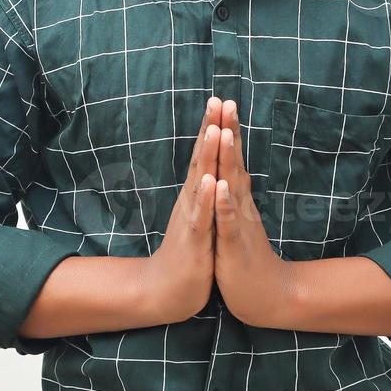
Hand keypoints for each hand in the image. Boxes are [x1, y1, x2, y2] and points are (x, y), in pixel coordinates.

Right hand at [139, 96, 220, 324]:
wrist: (168, 290)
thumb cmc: (188, 253)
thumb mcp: (199, 217)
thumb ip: (202, 192)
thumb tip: (207, 168)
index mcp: (196, 195)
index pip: (206, 155)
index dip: (214, 127)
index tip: (222, 100)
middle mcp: (191, 200)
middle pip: (201, 158)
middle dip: (211, 129)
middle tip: (218, 100)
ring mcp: (191, 218)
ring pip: (200, 181)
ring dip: (206, 155)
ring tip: (214, 129)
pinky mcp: (194, 239)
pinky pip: (201, 216)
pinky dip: (206, 198)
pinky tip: (210, 180)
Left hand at [212, 99, 296, 328]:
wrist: (266, 296)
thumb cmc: (246, 258)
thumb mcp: (238, 221)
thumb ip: (237, 194)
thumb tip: (238, 170)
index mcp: (236, 199)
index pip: (230, 158)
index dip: (225, 130)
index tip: (220, 101)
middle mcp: (240, 205)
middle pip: (233, 162)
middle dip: (228, 131)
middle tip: (225, 100)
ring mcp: (239, 223)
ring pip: (232, 186)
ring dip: (229, 159)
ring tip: (225, 131)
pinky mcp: (235, 245)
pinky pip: (229, 222)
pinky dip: (224, 204)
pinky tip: (220, 187)